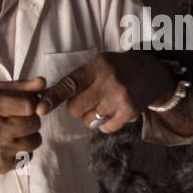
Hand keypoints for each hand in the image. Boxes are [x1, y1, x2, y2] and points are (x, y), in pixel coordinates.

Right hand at [0, 77, 46, 173]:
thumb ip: (19, 86)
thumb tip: (43, 82)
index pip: (29, 105)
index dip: (32, 104)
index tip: (26, 106)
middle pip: (34, 123)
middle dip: (32, 119)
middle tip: (20, 119)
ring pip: (35, 141)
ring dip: (30, 135)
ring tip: (16, 131)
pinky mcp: (0, 165)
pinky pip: (27, 156)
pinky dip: (23, 150)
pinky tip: (9, 144)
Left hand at [36, 53, 176, 132]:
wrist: (151, 73)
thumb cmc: (117, 69)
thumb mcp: (99, 64)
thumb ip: (78, 78)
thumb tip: (48, 98)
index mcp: (97, 66)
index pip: (70, 84)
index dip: (53, 98)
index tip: (40, 110)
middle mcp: (109, 82)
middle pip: (76, 109)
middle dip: (77, 108)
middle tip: (88, 99)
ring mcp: (120, 99)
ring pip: (89, 120)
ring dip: (91, 117)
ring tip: (102, 104)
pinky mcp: (129, 113)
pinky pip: (105, 128)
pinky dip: (105, 124)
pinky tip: (113, 112)